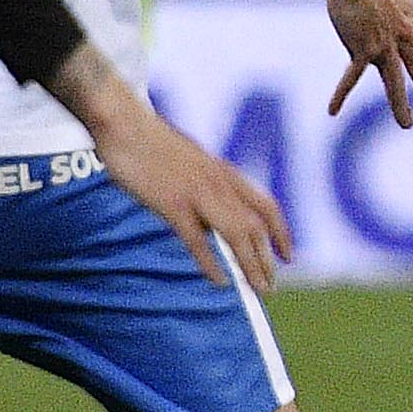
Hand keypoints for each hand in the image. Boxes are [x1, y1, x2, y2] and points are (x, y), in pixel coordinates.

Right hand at [85, 90, 292, 291]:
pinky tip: (220, 281)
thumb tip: (211, 202)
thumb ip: (205, 180)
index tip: (288, 255)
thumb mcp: (190, 160)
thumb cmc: (150, 142)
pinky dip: (211, 263)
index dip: (281, 232)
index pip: (266, 206)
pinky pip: (198, 240)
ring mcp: (197, 194)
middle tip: (270, 286)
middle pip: (255, 227)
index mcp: (224, 172)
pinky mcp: (173, 204)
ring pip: (236, 235)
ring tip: (258, 288)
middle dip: (266, 259)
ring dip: (250, 265)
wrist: (124, 123)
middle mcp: (218, 183)